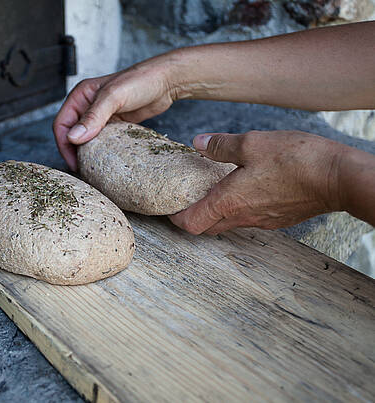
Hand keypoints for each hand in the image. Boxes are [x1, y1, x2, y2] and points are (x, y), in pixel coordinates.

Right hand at [52, 58, 178, 170]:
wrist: (166, 81)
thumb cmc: (140, 81)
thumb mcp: (114, 97)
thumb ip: (93, 117)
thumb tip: (73, 137)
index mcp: (80, 96)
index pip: (61, 124)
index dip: (64, 145)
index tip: (74, 163)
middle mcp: (87, 105)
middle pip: (71, 134)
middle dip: (74, 152)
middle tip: (83, 170)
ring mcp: (101, 115)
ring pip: (86, 139)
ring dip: (87, 153)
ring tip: (93, 168)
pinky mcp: (114, 123)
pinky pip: (102, 140)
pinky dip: (102, 151)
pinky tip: (107, 161)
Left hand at [169, 130, 344, 234]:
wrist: (338, 178)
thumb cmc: (296, 160)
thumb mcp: (252, 143)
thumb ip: (221, 145)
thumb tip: (198, 143)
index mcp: (229, 202)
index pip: (191, 223)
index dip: (176, 218)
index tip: (169, 207)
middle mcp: (243, 217)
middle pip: (207, 227)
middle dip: (193, 216)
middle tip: (187, 197)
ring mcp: (262, 220)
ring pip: (228, 223)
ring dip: (216, 211)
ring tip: (213, 189)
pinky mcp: (278, 218)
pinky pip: (249, 218)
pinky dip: (238, 208)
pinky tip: (243, 188)